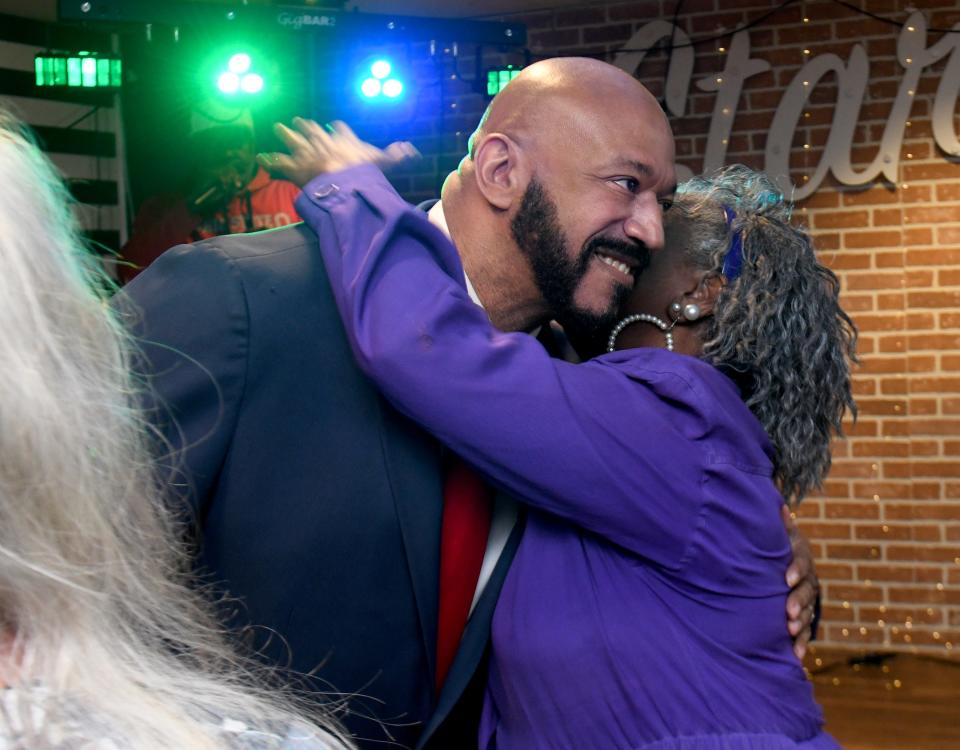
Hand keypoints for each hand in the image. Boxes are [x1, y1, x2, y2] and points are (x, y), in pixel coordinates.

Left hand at [258, 118, 418, 186]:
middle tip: (300, 121)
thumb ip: (396, 156)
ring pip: (294, 140)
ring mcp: (306, 152)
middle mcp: (322, 141)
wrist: (340, 182)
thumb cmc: (361, 171)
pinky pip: (278, 163)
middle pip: (313, 131)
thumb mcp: (383, 162)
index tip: (334, 125)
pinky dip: (269, 160)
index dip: (338, 129)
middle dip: (306, 127)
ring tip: (278, 127)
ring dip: (286, 134)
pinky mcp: (293, 167)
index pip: (340, 130)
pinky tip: (261, 157)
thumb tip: (412, 151)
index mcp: (342, 139)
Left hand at [782, 505, 817, 658]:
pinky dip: (802, 643)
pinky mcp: (805, 615)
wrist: (783, 563)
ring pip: (809, 611)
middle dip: (799, 601)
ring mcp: (808, 597)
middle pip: (807, 589)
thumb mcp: (776, 532)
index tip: (786, 578)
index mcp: (800, 554)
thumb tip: (779, 506)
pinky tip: (795, 656)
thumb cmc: (773, 545)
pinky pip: (807, 630)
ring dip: (802, 623)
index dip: (795, 568)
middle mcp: (808, 577)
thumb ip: (776, 525)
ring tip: (791, 632)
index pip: (800, 559)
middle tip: (788, 613)